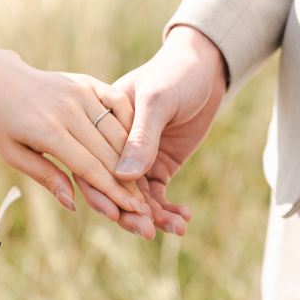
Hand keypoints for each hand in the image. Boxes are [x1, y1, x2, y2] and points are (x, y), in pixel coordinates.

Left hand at [0, 48, 152, 217]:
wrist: (0, 79)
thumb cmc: (2, 123)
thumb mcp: (13, 153)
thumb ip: (45, 176)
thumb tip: (72, 203)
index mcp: (47, 130)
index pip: (89, 167)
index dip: (113, 191)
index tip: (131, 210)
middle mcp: (68, 109)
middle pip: (108, 152)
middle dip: (129, 183)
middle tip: (145, 206)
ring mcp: (80, 92)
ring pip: (117, 131)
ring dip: (134, 159)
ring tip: (144, 185)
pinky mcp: (88, 82)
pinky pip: (118, 104)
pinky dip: (131, 126)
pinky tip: (137, 147)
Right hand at [75, 25, 226, 238]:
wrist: (206, 68)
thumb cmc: (176, 74)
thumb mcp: (158, 99)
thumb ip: (141, 136)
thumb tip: (123, 177)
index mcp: (103, 125)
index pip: (92, 164)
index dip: (101, 192)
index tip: (115, 214)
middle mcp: (115, 146)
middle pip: (113, 187)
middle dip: (129, 213)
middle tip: (147, 231)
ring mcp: (138, 158)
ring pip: (137, 197)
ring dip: (153, 216)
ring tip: (176, 228)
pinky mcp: (159, 166)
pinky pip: (158, 195)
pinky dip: (169, 209)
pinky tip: (183, 219)